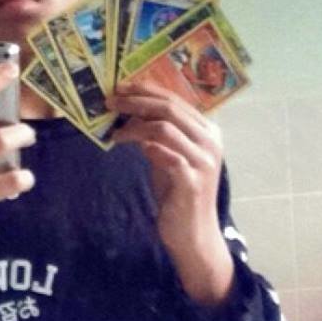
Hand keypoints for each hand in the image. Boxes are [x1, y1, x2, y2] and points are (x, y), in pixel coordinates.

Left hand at [107, 78, 233, 305]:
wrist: (191, 233)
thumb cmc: (177, 192)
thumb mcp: (167, 155)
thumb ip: (157, 133)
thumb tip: (129, 110)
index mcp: (207, 130)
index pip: (175, 98)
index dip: (146, 89)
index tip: (120, 87)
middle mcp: (210, 141)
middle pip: (170, 108)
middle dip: (136, 102)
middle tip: (110, 102)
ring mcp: (204, 161)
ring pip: (166, 127)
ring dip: (135, 125)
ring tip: (115, 132)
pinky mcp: (192, 182)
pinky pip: (169, 156)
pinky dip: (147, 147)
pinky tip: (132, 147)